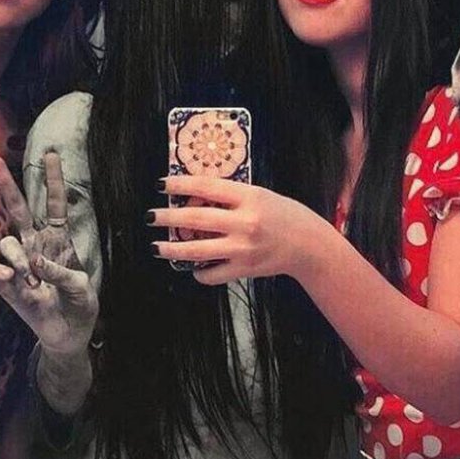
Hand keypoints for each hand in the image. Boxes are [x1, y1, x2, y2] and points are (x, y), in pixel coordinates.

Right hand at [0, 154, 98, 354]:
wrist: (68, 335)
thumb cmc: (80, 305)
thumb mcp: (80, 287)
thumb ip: (60, 271)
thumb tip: (33, 261)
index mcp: (59, 240)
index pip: (56, 205)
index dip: (53, 181)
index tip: (51, 155)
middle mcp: (36, 246)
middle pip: (19, 210)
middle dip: (6, 186)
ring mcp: (20, 264)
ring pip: (7, 242)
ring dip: (18, 257)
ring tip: (32, 280)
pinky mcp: (8, 285)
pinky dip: (1, 272)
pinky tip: (10, 279)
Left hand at [148, 175, 318, 284]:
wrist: (309, 245)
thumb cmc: (284, 214)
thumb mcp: (259, 195)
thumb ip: (230, 196)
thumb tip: (192, 198)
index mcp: (249, 197)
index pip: (206, 187)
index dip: (180, 185)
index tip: (161, 184)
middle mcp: (244, 223)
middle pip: (195, 220)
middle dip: (167, 218)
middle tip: (150, 216)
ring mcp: (243, 249)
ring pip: (196, 251)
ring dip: (171, 249)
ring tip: (156, 247)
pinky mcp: (244, 269)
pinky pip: (211, 274)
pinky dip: (198, 272)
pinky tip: (192, 267)